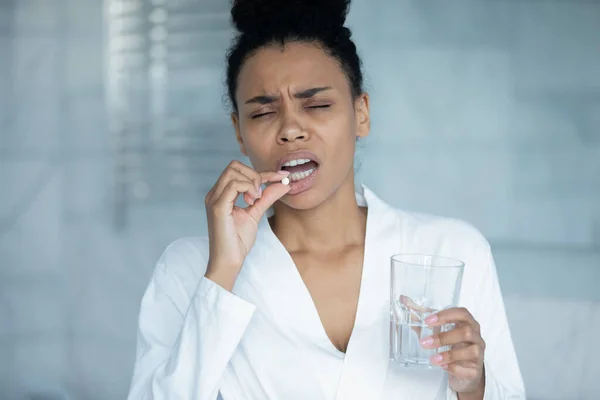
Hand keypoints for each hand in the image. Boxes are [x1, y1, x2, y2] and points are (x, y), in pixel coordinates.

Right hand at [204, 161, 289, 289]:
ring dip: (252, 182)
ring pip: (233, 171)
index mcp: (221, 194)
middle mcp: (215, 194)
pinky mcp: (218, 207)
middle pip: (234, 165)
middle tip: (261, 195)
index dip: (264, 172)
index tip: (283, 176)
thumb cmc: (238, 241)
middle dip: (254, 174)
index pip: (240, 171)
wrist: (229, 261)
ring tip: (255, 200)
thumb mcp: (256, 214)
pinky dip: (248, 188)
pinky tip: (252, 201)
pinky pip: (233, 185)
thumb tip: (284, 184)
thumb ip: (267, 197)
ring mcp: (214, 199)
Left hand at [421, 308, 485, 395]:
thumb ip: (421, 316)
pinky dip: (454, 368)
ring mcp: (479, 353)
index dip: (446, 315)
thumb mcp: (437, 329)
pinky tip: (443, 367)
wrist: (463, 370)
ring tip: (432, 358)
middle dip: (444, 337)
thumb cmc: (451, 344)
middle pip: (466, 332)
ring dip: (449, 354)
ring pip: (471, 351)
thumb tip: (403, 300)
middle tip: (424, 343)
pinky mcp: (476, 370)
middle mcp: (476, 336)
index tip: (428, 321)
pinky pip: (469, 369)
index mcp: (468, 323)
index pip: (462, 313)